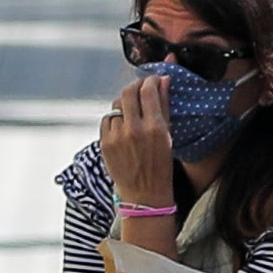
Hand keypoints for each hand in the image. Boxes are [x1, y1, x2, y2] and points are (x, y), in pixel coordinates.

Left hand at [99, 72, 175, 213]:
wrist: (144, 194)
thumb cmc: (161, 165)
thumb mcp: (168, 135)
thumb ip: (164, 106)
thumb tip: (164, 80)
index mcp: (154, 128)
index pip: (148, 91)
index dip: (150, 80)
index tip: (154, 79)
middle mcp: (133, 130)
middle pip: (128, 92)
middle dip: (135, 85)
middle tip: (141, 86)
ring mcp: (116, 136)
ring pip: (116, 105)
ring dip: (125, 103)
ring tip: (134, 110)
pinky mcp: (104, 143)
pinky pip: (107, 120)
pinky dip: (115, 118)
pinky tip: (123, 126)